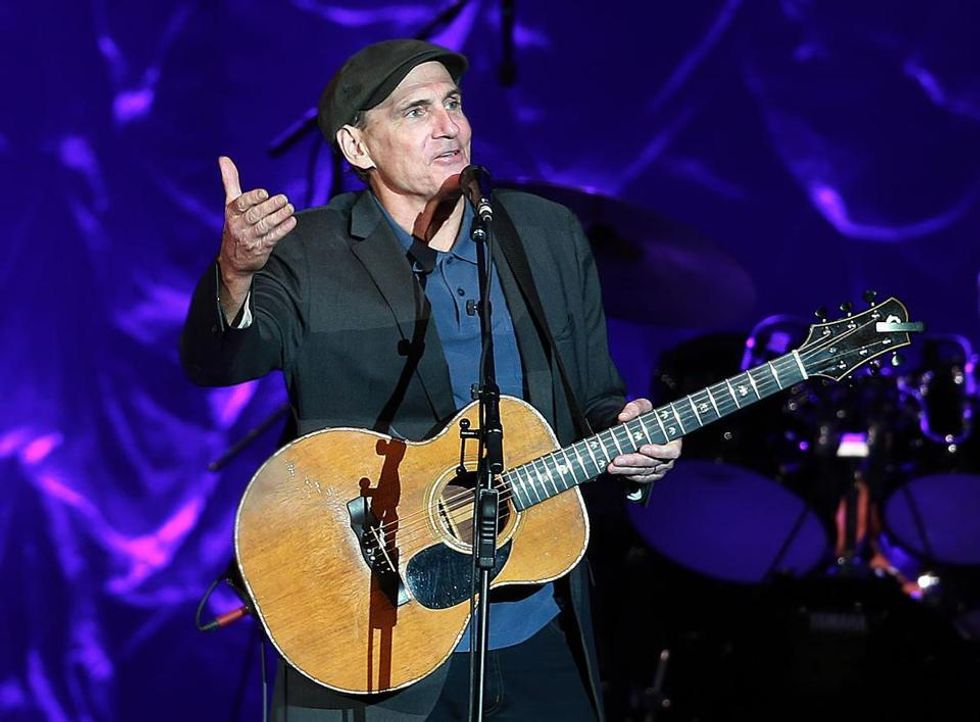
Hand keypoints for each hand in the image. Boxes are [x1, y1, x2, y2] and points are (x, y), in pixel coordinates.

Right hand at [217, 156, 295, 280]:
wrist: (233, 260)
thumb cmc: (235, 226)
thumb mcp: (230, 204)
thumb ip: (230, 181)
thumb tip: (223, 158)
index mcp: (232, 212)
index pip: (241, 203)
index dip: (253, 198)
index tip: (264, 193)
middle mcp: (239, 225)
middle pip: (255, 214)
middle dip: (270, 206)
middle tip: (284, 199)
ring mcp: (249, 238)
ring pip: (265, 226)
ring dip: (279, 217)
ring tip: (289, 208)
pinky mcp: (260, 248)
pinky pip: (272, 238)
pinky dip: (283, 229)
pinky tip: (292, 221)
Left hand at [606, 398, 681, 484]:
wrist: (634, 427)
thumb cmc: (642, 416)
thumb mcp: (640, 407)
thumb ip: (633, 409)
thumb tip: (623, 417)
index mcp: (673, 440)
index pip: (671, 451)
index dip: (658, 452)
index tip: (642, 448)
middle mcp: (668, 457)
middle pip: (653, 463)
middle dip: (634, 462)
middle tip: (617, 460)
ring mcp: (659, 467)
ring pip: (644, 472)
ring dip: (627, 470)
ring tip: (611, 467)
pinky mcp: (650, 474)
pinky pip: (640, 478)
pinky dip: (628, 475)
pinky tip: (618, 471)